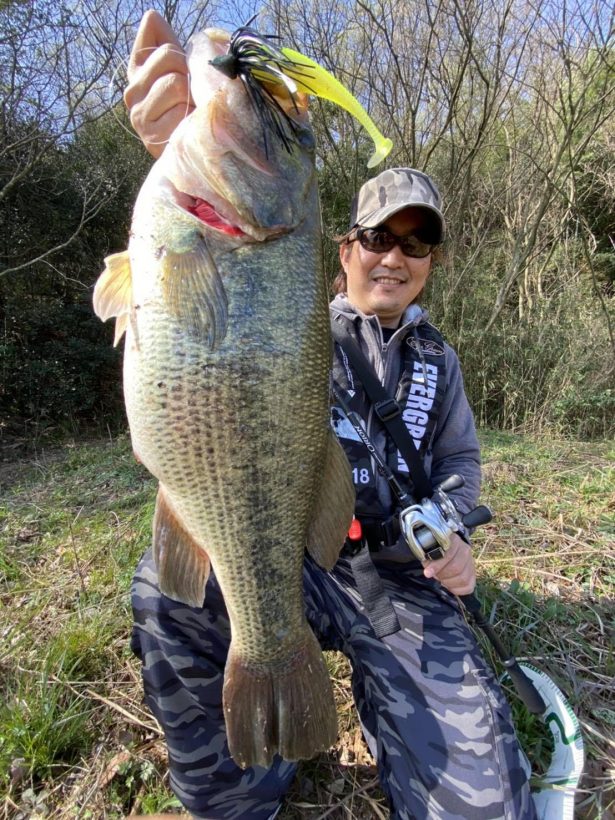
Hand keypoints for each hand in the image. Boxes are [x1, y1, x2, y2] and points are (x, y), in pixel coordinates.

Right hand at [123, 10, 194, 157]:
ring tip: (190, 111)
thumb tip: (151, 16)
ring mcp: (139, 116)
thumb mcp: (177, 69)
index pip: (159, 39)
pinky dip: (191, 119)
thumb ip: (164, 42)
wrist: (189, 151)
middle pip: (170, 60)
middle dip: (189, 75)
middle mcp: (131, 92)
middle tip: (191, 95)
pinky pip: (180, 111)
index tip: (184, 69)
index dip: (180, 52)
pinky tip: (188, 127)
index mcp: (136, 71)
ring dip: (192, 97)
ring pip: (176, 84)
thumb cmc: (186, 106)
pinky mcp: (151, 137)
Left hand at [423, 532, 475, 595]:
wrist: (445, 550)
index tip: (427, 573)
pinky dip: (456, 589)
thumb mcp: (429, 550)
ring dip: (448, 582)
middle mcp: (465, 550)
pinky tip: (448, 586)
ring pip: (463, 578)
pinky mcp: (473, 575)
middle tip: (435, 576)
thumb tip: (429, 571)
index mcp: (454, 540)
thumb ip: (429, 558)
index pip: (449, 554)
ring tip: (441, 579)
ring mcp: (471, 563)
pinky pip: (468, 587)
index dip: (437, 565)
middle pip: (456, 568)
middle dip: (442, 575)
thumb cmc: (435, 551)